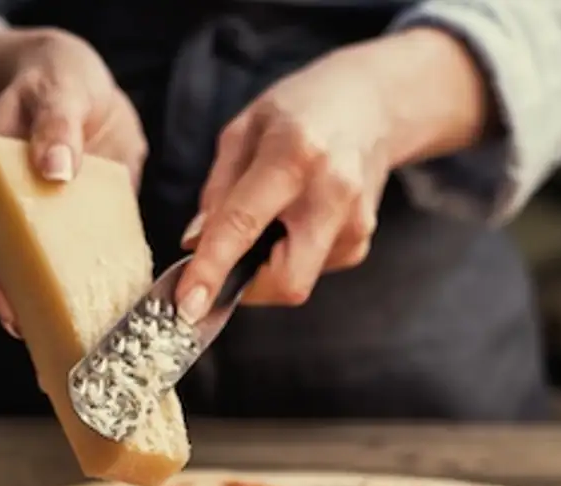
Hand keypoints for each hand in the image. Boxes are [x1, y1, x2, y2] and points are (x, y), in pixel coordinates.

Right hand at [0, 30, 146, 334]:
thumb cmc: (58, 84)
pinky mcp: (87, 231)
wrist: (80, 86)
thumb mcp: (56, 93)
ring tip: (85, 354)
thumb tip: (55, 169)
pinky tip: (123, 318)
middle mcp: (18, 217)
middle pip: (16, 275)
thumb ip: (56, 126)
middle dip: (33, 316)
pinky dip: (105, 291)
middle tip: (53, 355)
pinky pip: (94, 264)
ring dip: (69, 314)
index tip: (12, 315)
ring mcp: (53, 229)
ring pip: (55, 278)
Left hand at [172, 45, 395, 319]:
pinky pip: (311, 267)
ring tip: (276, 212)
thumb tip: (196, 244)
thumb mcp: (245, 130)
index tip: (188, 306)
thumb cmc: (300, 110)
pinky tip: (299, 215)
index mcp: (293, 155)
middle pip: (287, 281)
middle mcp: (331, 193)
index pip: (243, 225)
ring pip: (297, 278)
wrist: (372, 105)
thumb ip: (218, 189)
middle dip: (249, 287)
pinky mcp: (361, 241)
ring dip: (269, 261)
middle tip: (227, 263)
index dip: (212, 270)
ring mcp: (354, 222)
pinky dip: (291, 252)